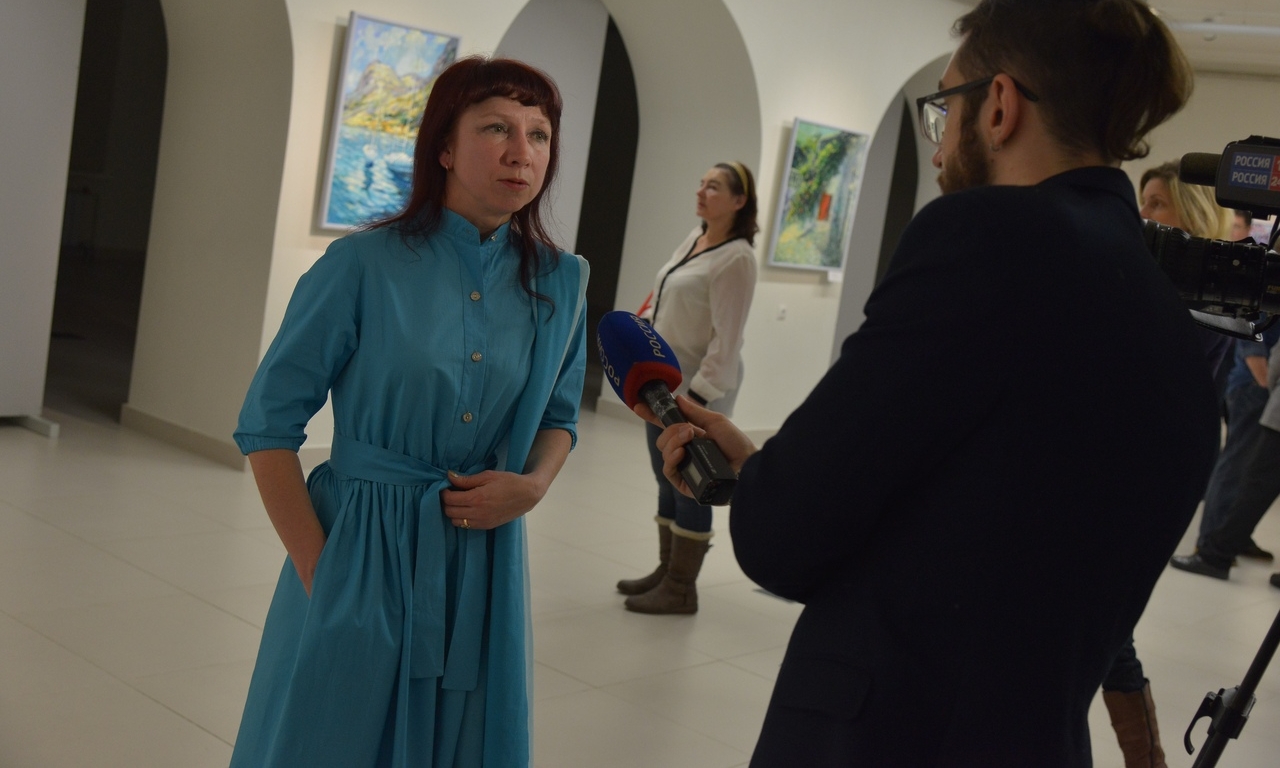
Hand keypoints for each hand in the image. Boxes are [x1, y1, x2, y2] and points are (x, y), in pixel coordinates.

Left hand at [441, 469, 544, 529]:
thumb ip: (467, 479)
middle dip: (447, 502)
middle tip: (451, 493)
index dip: (444, 492)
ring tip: (459, 502)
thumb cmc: (509, 481)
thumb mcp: (488, 476)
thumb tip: (449, 476)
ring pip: (455, 522)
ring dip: (453, 512)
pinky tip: (468, 509)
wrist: (528, 495)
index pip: (450, 499)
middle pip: (449, 512)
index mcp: (476, 498)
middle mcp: (477, 513)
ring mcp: (482, 522)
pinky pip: (466, 526)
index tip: (446, 486)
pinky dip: (462, 518)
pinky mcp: (487, 526)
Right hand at [633, 395, 756, 497]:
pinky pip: (668, 471)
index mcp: (692, 437)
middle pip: (663, 439)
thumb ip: (695, 412)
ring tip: (689, 439)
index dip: (653, 417)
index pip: (667, 427)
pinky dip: (671, 459)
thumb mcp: (715, 422)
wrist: (747, 466)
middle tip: (688, 430)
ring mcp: (685, 467)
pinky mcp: (686, 483)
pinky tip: (681, 453)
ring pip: (664, 453)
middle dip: (671, 431)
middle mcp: (686, 452)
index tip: (639, 406)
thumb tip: (678, 399)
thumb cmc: (737, 444)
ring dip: (673, 442)